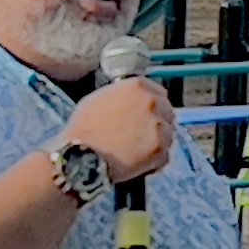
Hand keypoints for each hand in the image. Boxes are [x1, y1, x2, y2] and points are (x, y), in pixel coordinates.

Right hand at [60, 78, 174, 184]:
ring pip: (167, 133)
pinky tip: (138, 162)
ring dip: (156, 140)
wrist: (81, 155)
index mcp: (138, 86)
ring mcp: (159, 126)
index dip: (151, 104)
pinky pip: (164, 153)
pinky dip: (154, 159)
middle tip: (142, 134)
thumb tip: (132, 99)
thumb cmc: (83, 128)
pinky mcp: (161, 149)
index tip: (147, 113)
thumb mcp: (98, 98)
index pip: (157, 91)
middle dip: (156, 121)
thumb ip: (122, 95)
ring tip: (135, 150)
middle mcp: (152, 102)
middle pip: (166, 111)